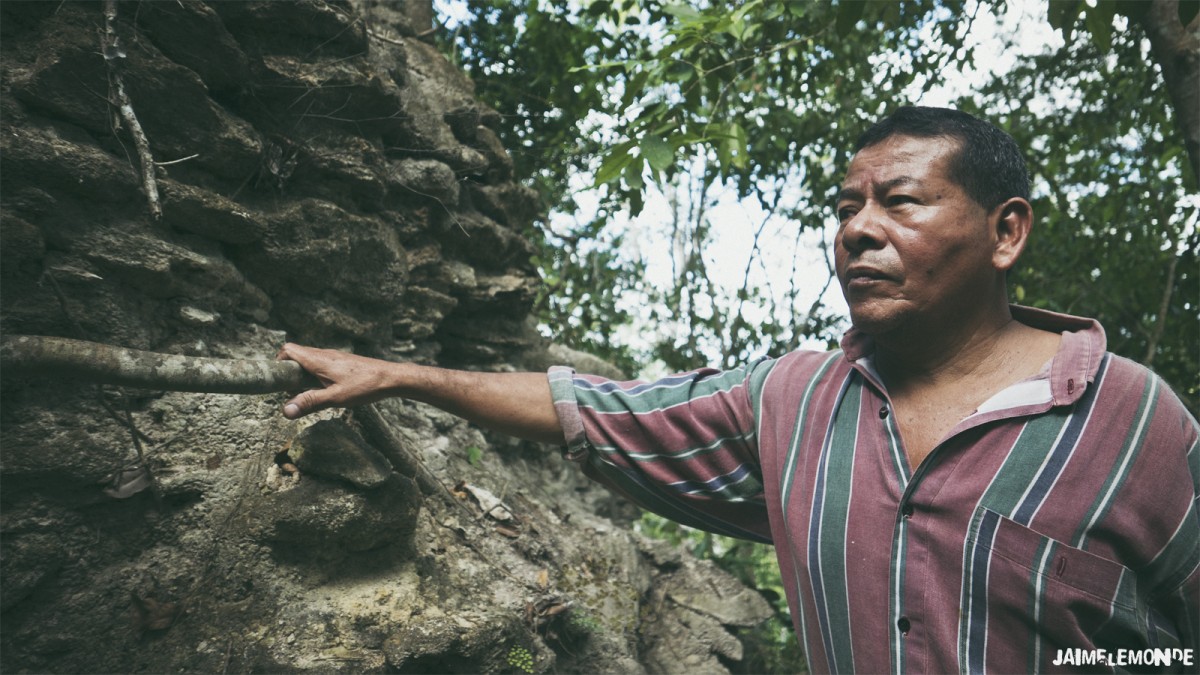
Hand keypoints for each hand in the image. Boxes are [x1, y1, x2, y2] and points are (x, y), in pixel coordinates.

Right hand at [276, 343, 398, 418]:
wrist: (391, 378)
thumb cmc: (364, 386)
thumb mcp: (335, 398)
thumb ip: (309, 402)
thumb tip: (285, 410)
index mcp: (318, 360)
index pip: (288, 350)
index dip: (278, 362)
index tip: (277, 380)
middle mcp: (324, 354)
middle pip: (296, 355)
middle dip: (288, 372)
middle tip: (291, 392)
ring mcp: (334, 357)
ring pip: (309, 360)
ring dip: (302, 375)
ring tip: (308, 394)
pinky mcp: (342, 362)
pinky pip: (321, 365)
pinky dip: (315, 375)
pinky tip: (324, 390)